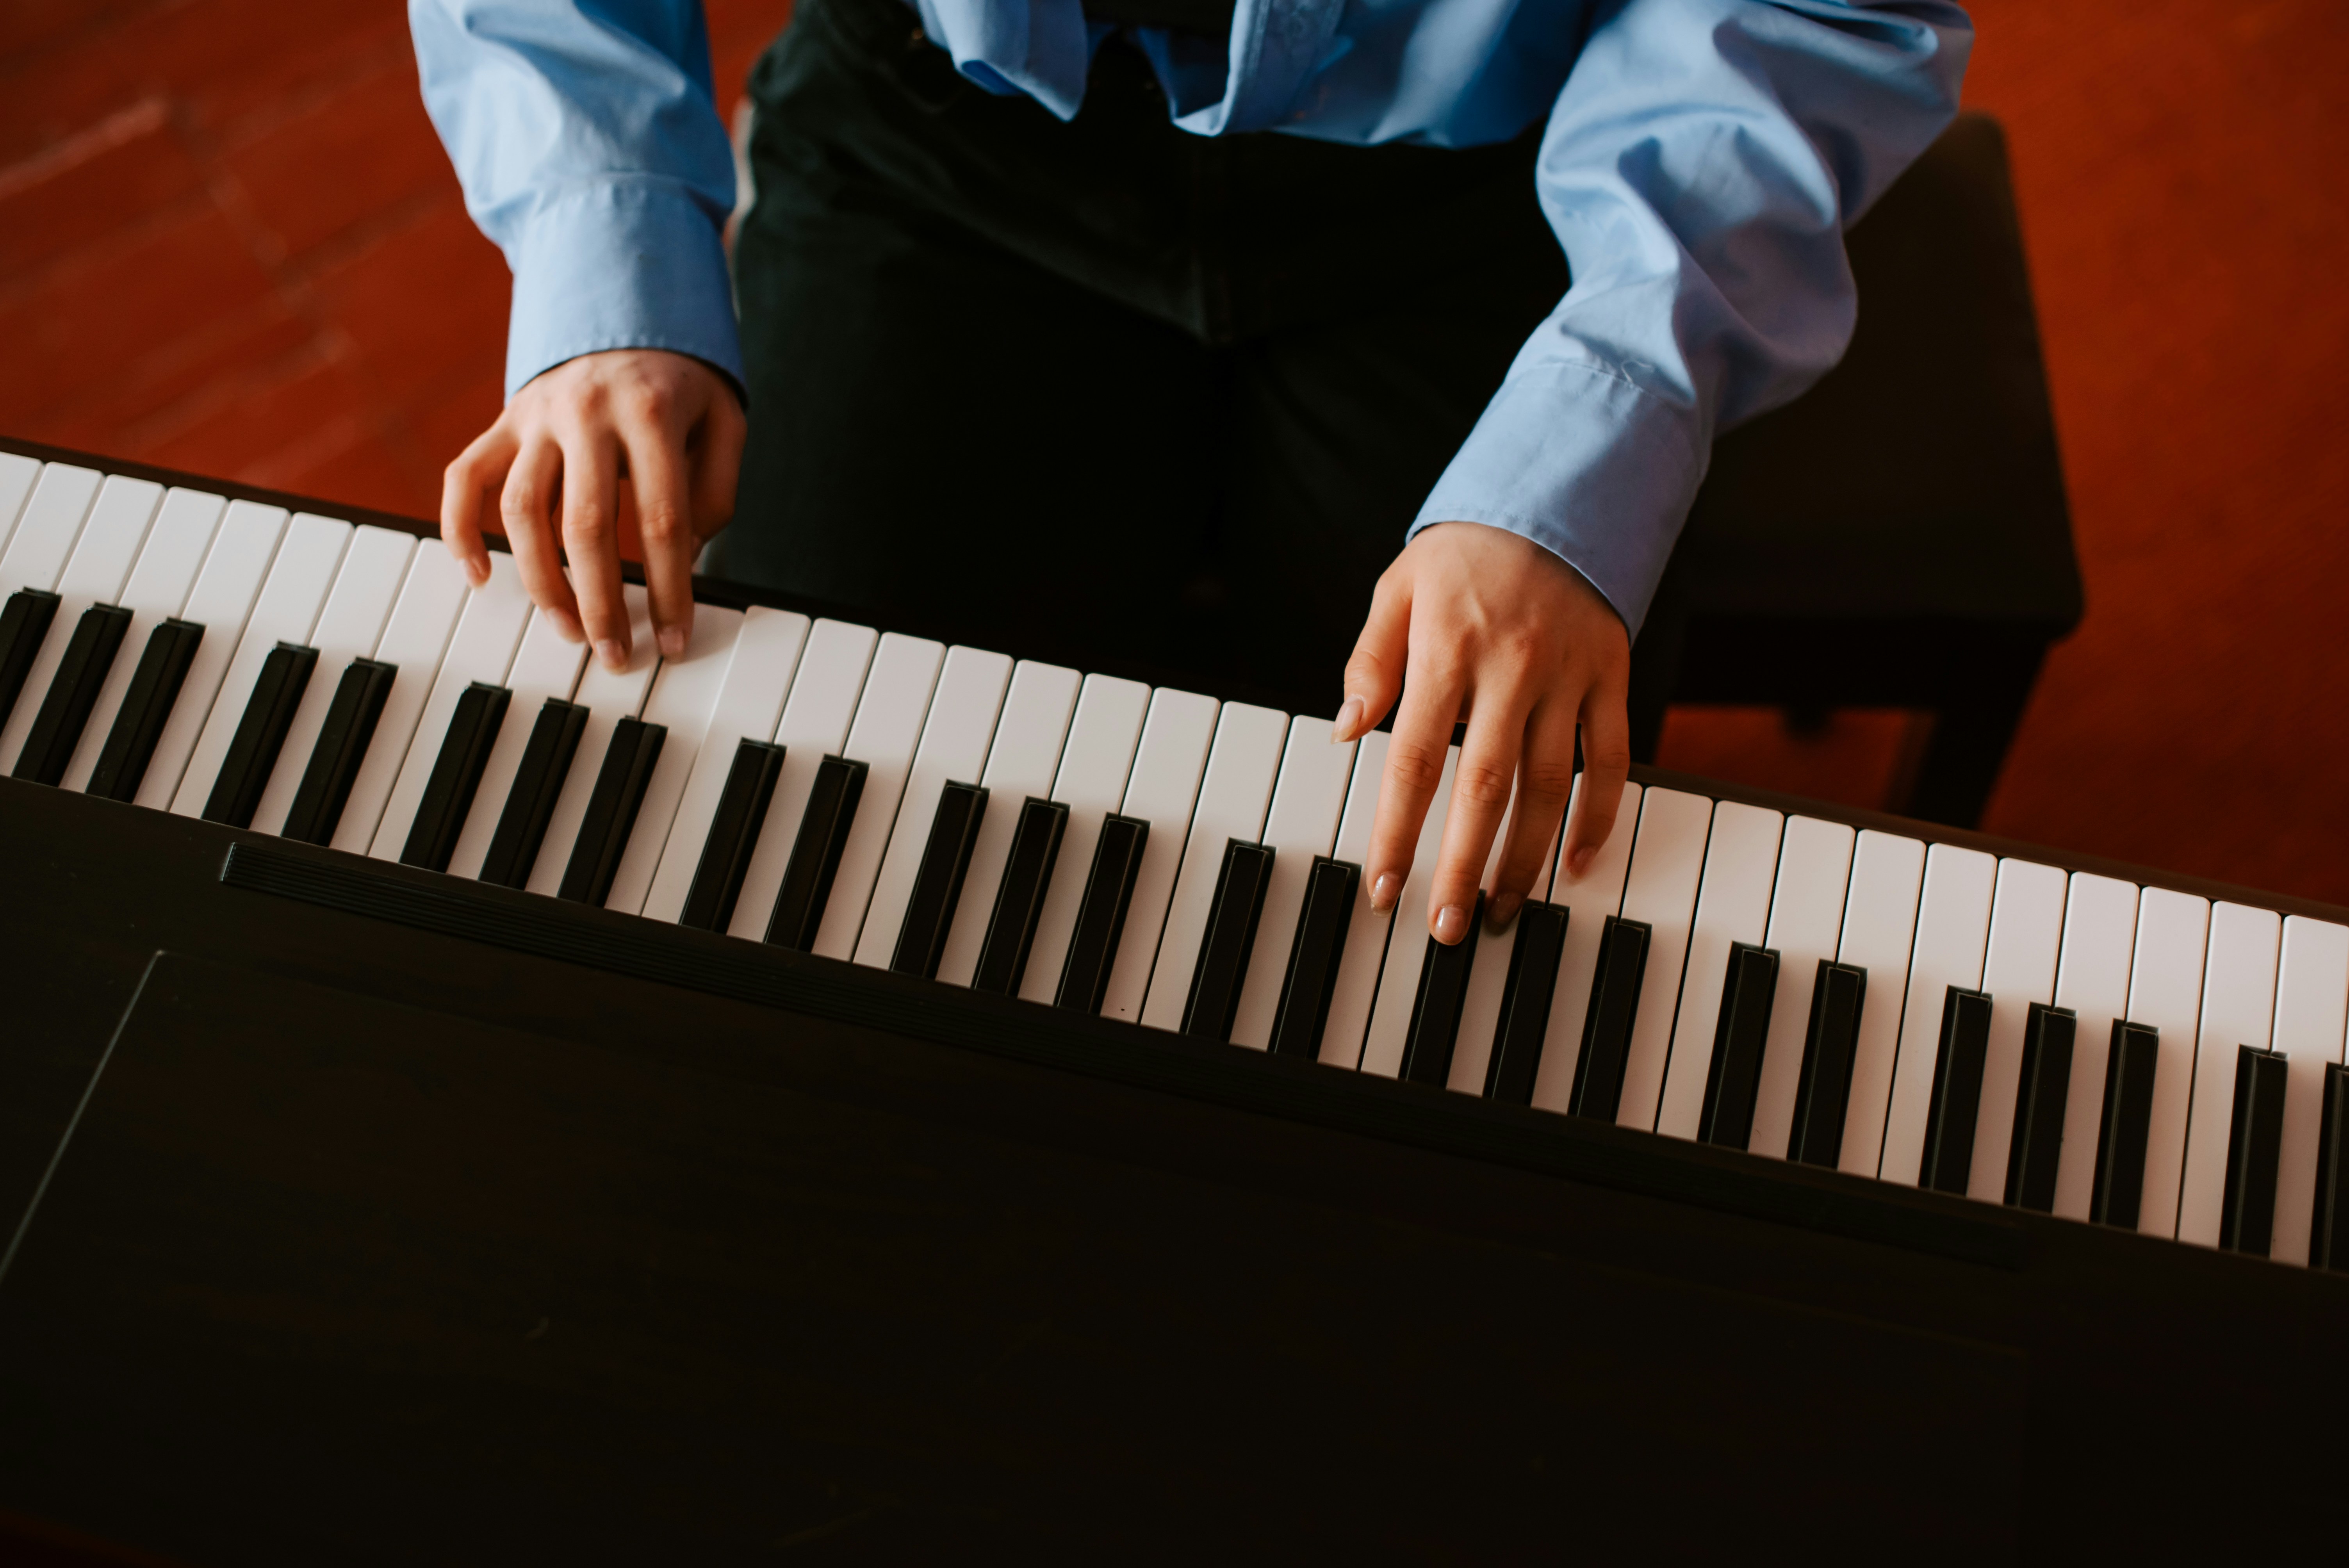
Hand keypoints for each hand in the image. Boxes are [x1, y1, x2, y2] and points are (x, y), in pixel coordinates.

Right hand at [441, 349, 747, 669]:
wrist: (624, 306)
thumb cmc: (679, 383)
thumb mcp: (724, 422)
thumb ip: (715, 490)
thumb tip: (682, 560)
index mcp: (650, 412)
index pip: (661, 520)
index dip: (669, 588)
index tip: (674, 639)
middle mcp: (585, 412)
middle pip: (586, 525)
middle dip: (601, 601)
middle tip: (614, 653)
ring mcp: (536, 417)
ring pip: (522, 511)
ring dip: (541, 581)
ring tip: (567, 627)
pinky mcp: (504, 421)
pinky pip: (465, 477)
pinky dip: (460, 529)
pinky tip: (477, 576)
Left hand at [1332, 521, 1631, 944]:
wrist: (1554, 496)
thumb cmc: (1463, 555)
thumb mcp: (1399, 588)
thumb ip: (1372, 661)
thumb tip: (1346, 732)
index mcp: (1448, 650)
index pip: (1415, 760)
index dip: (1398, 832)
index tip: (1384, 888)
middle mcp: (1511, 667)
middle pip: (1484, 787)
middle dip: (1462, 865)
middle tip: (1446, 928)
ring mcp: (1568, 676)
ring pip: (1549, 785)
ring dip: (1526, 857)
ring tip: (1500, 910)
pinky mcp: (1611, 676)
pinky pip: (1611, 758)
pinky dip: (1599, 815)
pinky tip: (1577, 864)